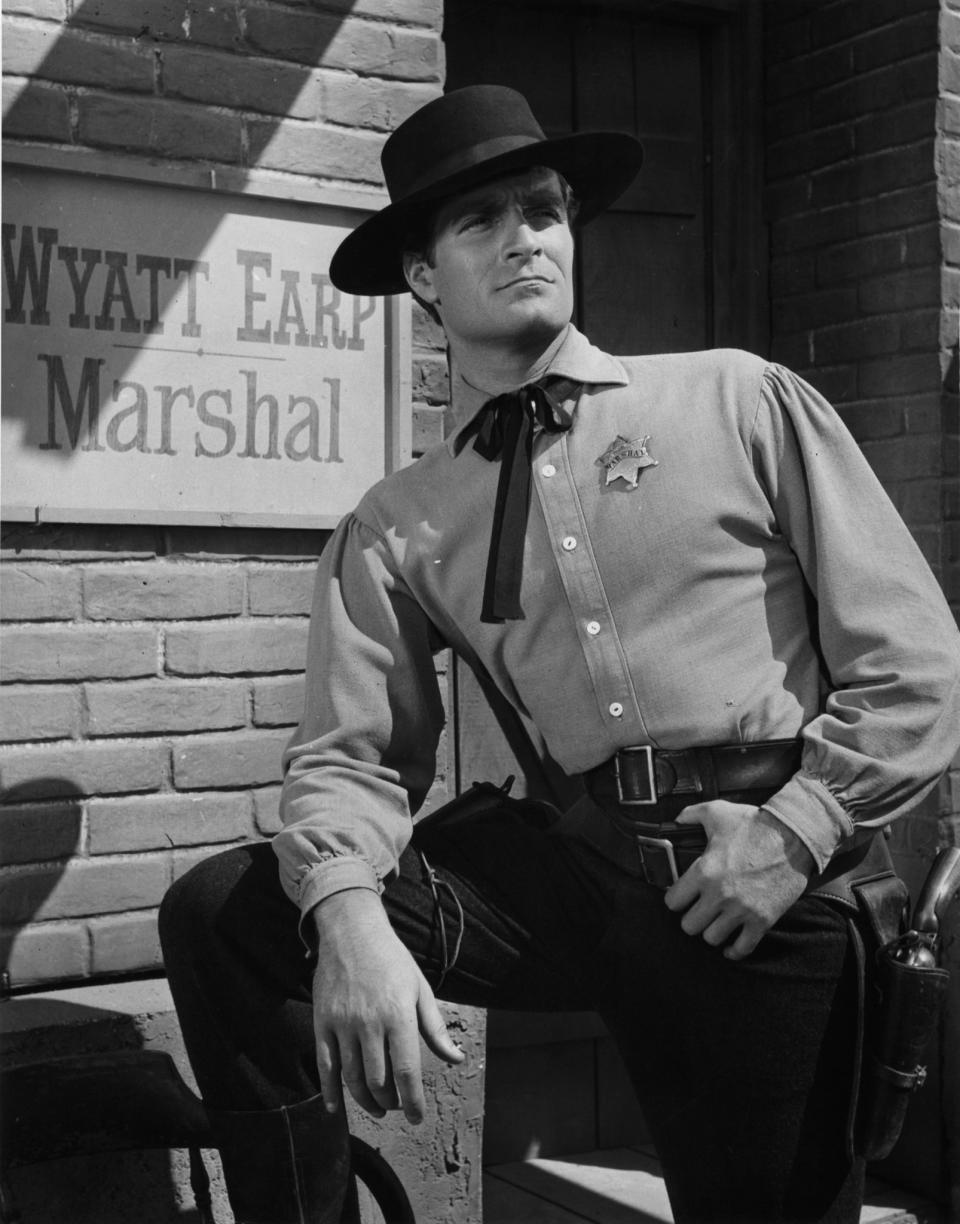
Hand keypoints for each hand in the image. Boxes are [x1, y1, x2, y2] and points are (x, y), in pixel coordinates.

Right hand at [311, 889, 463, 1123]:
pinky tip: (337, 1109)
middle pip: (379, 1080)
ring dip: (366, 1102)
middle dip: (391, 1102)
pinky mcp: (322, 1023)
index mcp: (398, 1015)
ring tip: (378, 1109)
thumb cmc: (392, 960)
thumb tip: (457, 1058)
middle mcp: (369, 1023)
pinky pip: (325, 1066)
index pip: (406, 1071)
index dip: (412, 1100)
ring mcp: (343, 1024)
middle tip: (398, 1106)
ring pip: (352, 1078)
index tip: (417, 1118)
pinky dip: (330, 1092)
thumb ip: (435, 1028)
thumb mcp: (420, 988)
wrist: (352, 932)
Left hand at [663, 802, 815, 960]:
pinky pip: (742, 948)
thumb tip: (677, 819)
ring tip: (715, 922)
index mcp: (704, 871)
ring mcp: (741, 910)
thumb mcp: (717, 812)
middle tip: (698, 911)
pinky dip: (735, 950)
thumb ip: (691, 814)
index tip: (680, 898)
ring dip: (712, 931)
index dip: (675, 899)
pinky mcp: (762, 920)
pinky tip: (731, 945)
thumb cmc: (755, 824)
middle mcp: (719, 895)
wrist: (794, 836)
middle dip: (692, 918)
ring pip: (711, 938)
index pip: (672, 902)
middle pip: (689, 925)